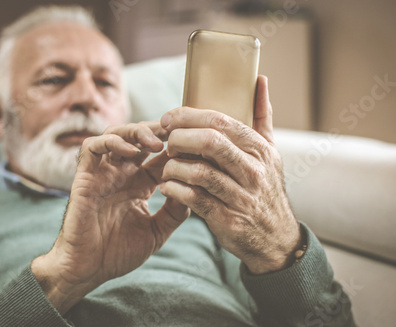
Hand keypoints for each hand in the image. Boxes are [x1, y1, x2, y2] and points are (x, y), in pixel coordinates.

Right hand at [32, 122, 188, 312]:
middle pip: (140, 137)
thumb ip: (175, 212)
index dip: (177, 147)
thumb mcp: (157, 231)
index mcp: (139, 184)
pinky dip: (112, 142)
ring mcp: (102, 173)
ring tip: (157, 143)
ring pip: (117, 133)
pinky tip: (131, 152)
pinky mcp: (84, 176)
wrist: (88, 270)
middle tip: (178, 131)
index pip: (160, 155)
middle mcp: (122, 173)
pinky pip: (93, 147)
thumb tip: (195, 189)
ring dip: (137, 132)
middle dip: (159, 130)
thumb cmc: (118, 253)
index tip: (195, 144)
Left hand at [158, 75, 300, 274]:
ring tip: (166, 166)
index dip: (188, 116)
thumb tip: (260, 80)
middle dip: (179, 138)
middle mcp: (253, 171)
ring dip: (174, 166)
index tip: (168, 119)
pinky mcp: (227, 219)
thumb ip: (262, 117)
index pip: (220, 122)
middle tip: (166, 142)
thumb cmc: (265, 188)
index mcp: (259, 149)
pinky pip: (194, 199)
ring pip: (199, 172)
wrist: (276, 238)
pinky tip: (168, 187)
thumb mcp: (270, 152)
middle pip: (209, 142)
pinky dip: (175, 190)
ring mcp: (241, 196)